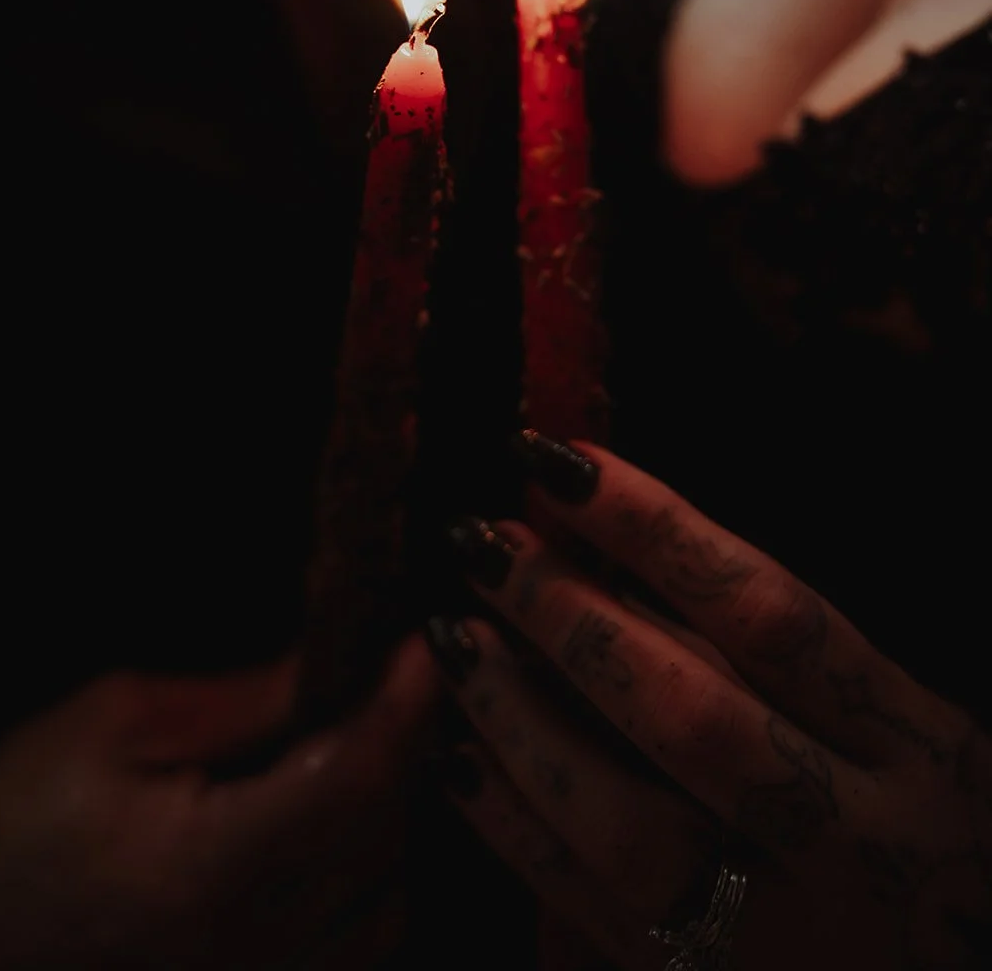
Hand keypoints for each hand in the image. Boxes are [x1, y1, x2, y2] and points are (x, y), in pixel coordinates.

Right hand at [0, 637, 438, 970]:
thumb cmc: (17, 818)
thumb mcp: (116, 722)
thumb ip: (241, 699)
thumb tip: (335, 665)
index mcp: (210, 869)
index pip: (353, 780)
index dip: (404, 707)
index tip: (427, 647)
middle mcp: (251, 948)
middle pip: (383, 837)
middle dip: (402, 749)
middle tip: (394, 681)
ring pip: (385, 900)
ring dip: (389, 820)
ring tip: (357, 753)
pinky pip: (356, 950)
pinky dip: (368, 884)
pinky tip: (336, 833)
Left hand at [429, 436, 990, 969]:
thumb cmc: (930, 835)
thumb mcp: (901, 731)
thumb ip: (771, 657)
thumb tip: (611, 554)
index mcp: (917, 747)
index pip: (770, 615)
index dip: (656, 529)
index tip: (562, 462)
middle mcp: (857, 841)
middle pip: (691, 714)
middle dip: (571, 618)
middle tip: (482, 543)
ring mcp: (785, 936)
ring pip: (631, 828)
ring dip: (523, 722)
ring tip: (454, 639)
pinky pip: (594, 913)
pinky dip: (517, 830)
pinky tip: (459, 757)